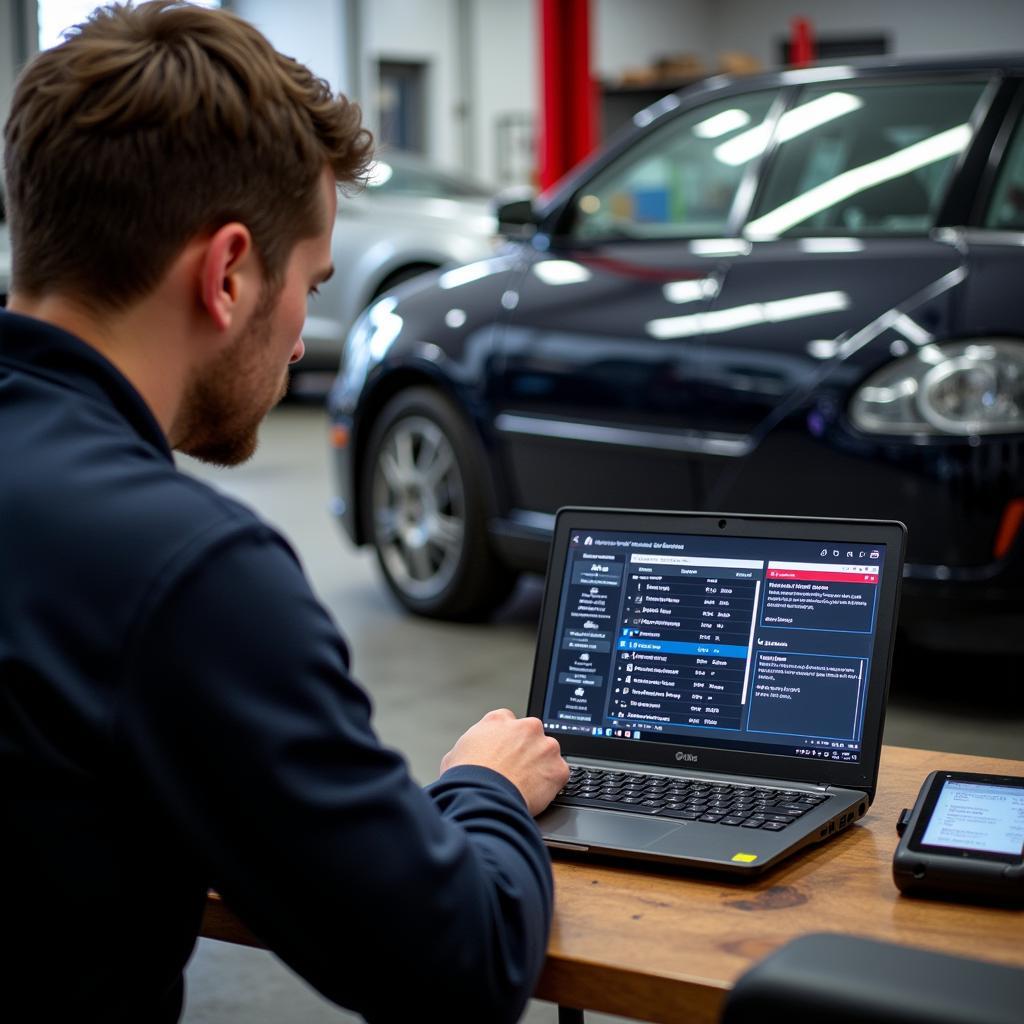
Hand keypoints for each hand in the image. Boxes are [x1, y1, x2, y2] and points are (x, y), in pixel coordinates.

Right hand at [440, 709, 569, 816]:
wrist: (483, 799)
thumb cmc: (466, 780)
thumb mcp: (454, 754)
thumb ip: (470, 746)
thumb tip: (469, 754)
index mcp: (499, 720)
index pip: (508, 721)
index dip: (506, 740)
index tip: (505, 752)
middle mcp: (525, 727)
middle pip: (531, 735)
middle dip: (526, 750)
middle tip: (516, 771)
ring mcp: (545, 746)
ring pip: (548, 753)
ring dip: (541, 766)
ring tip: (526, 785)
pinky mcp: (557, 768)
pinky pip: (559, 774)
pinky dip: (552, 784)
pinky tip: (537, 794)